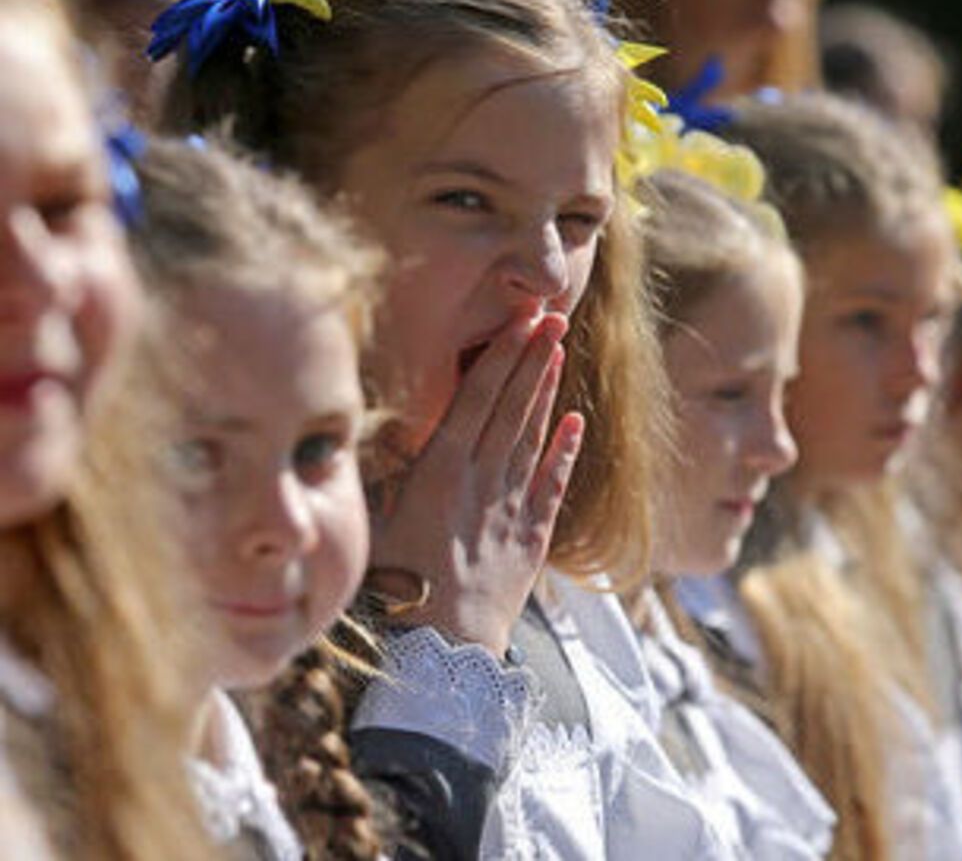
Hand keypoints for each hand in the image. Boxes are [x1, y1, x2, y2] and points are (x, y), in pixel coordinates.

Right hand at [367, 312, 584, 657]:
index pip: (476, 399)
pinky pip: (553, 485)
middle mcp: (481, 482)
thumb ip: (390, 474)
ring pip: (533, 437)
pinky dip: (565, 451)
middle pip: (511, 408)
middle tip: (551, 316)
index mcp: (440, 473)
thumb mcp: (378, 522)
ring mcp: (511, 508)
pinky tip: (575, 420)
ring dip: (546, 391)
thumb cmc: (393, 590)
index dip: (502, 357)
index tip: (520, 321)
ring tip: (558, 350)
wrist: (442, 653)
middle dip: (531, 358)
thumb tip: (388, 433)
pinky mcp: (532, 538)